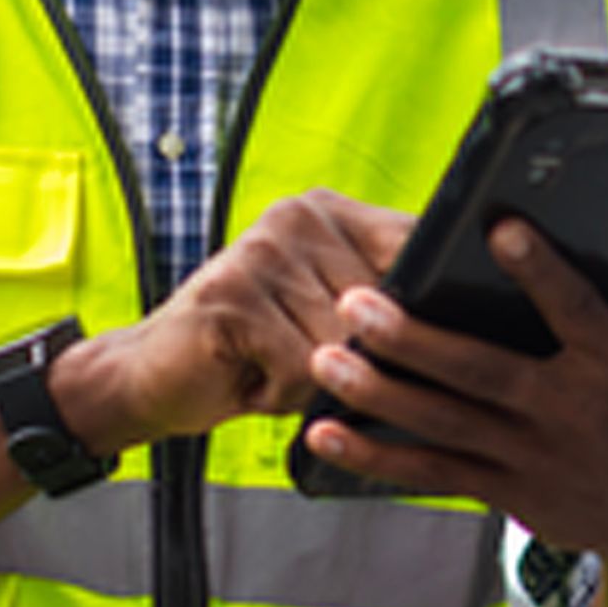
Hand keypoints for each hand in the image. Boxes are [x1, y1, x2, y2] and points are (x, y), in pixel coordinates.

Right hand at [55, 190, 411, 451]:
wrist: (150, 376)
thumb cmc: (252, 352)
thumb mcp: (326, 315)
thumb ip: (381, 301)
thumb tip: (457, 325)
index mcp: (330, 212)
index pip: (418, 245)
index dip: (431, 302)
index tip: (424, 334)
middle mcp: (297, 217)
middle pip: (384, 308)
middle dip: (356, 359)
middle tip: (304, 358)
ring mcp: (261, 250)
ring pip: (343, 344)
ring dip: (313, 381)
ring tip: (273, 367)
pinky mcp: (232, 295)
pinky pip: (301, 367)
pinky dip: (280, 395)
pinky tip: (250, 378)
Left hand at [303, 213, 607, 580]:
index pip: (577, 311)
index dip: (540, 271)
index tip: (500, 229)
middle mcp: (571, 414)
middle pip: (482, 373)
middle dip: (415, 340)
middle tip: (359, 304)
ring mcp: (532, 459)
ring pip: (444, 425)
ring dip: (380, 394)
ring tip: (326, 360)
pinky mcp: (505, 491)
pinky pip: (432, 473)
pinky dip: (376, 459)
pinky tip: (326, 436)